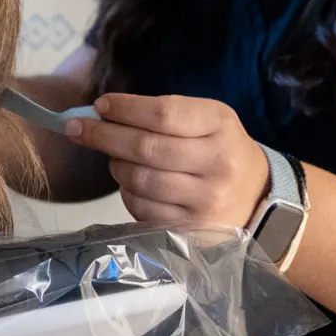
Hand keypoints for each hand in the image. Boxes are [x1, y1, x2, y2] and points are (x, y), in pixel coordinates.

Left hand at [63, 93, 269, 229]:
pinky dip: (128, 192)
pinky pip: (142, 208)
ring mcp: (204, 201)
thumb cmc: (222, 149)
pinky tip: (131, 182)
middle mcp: (216, 164)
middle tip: (76, 127)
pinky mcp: (190, 229)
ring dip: (115, 166)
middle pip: (146, 147)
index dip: (126, 108)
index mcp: (220, 126)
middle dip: (103, 135)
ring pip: (139, 180)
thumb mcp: (209, 119)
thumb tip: (105, 111)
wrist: (258, 199)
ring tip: (113, 156)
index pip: (163, 113)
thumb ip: (166, 112)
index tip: (100, 105)